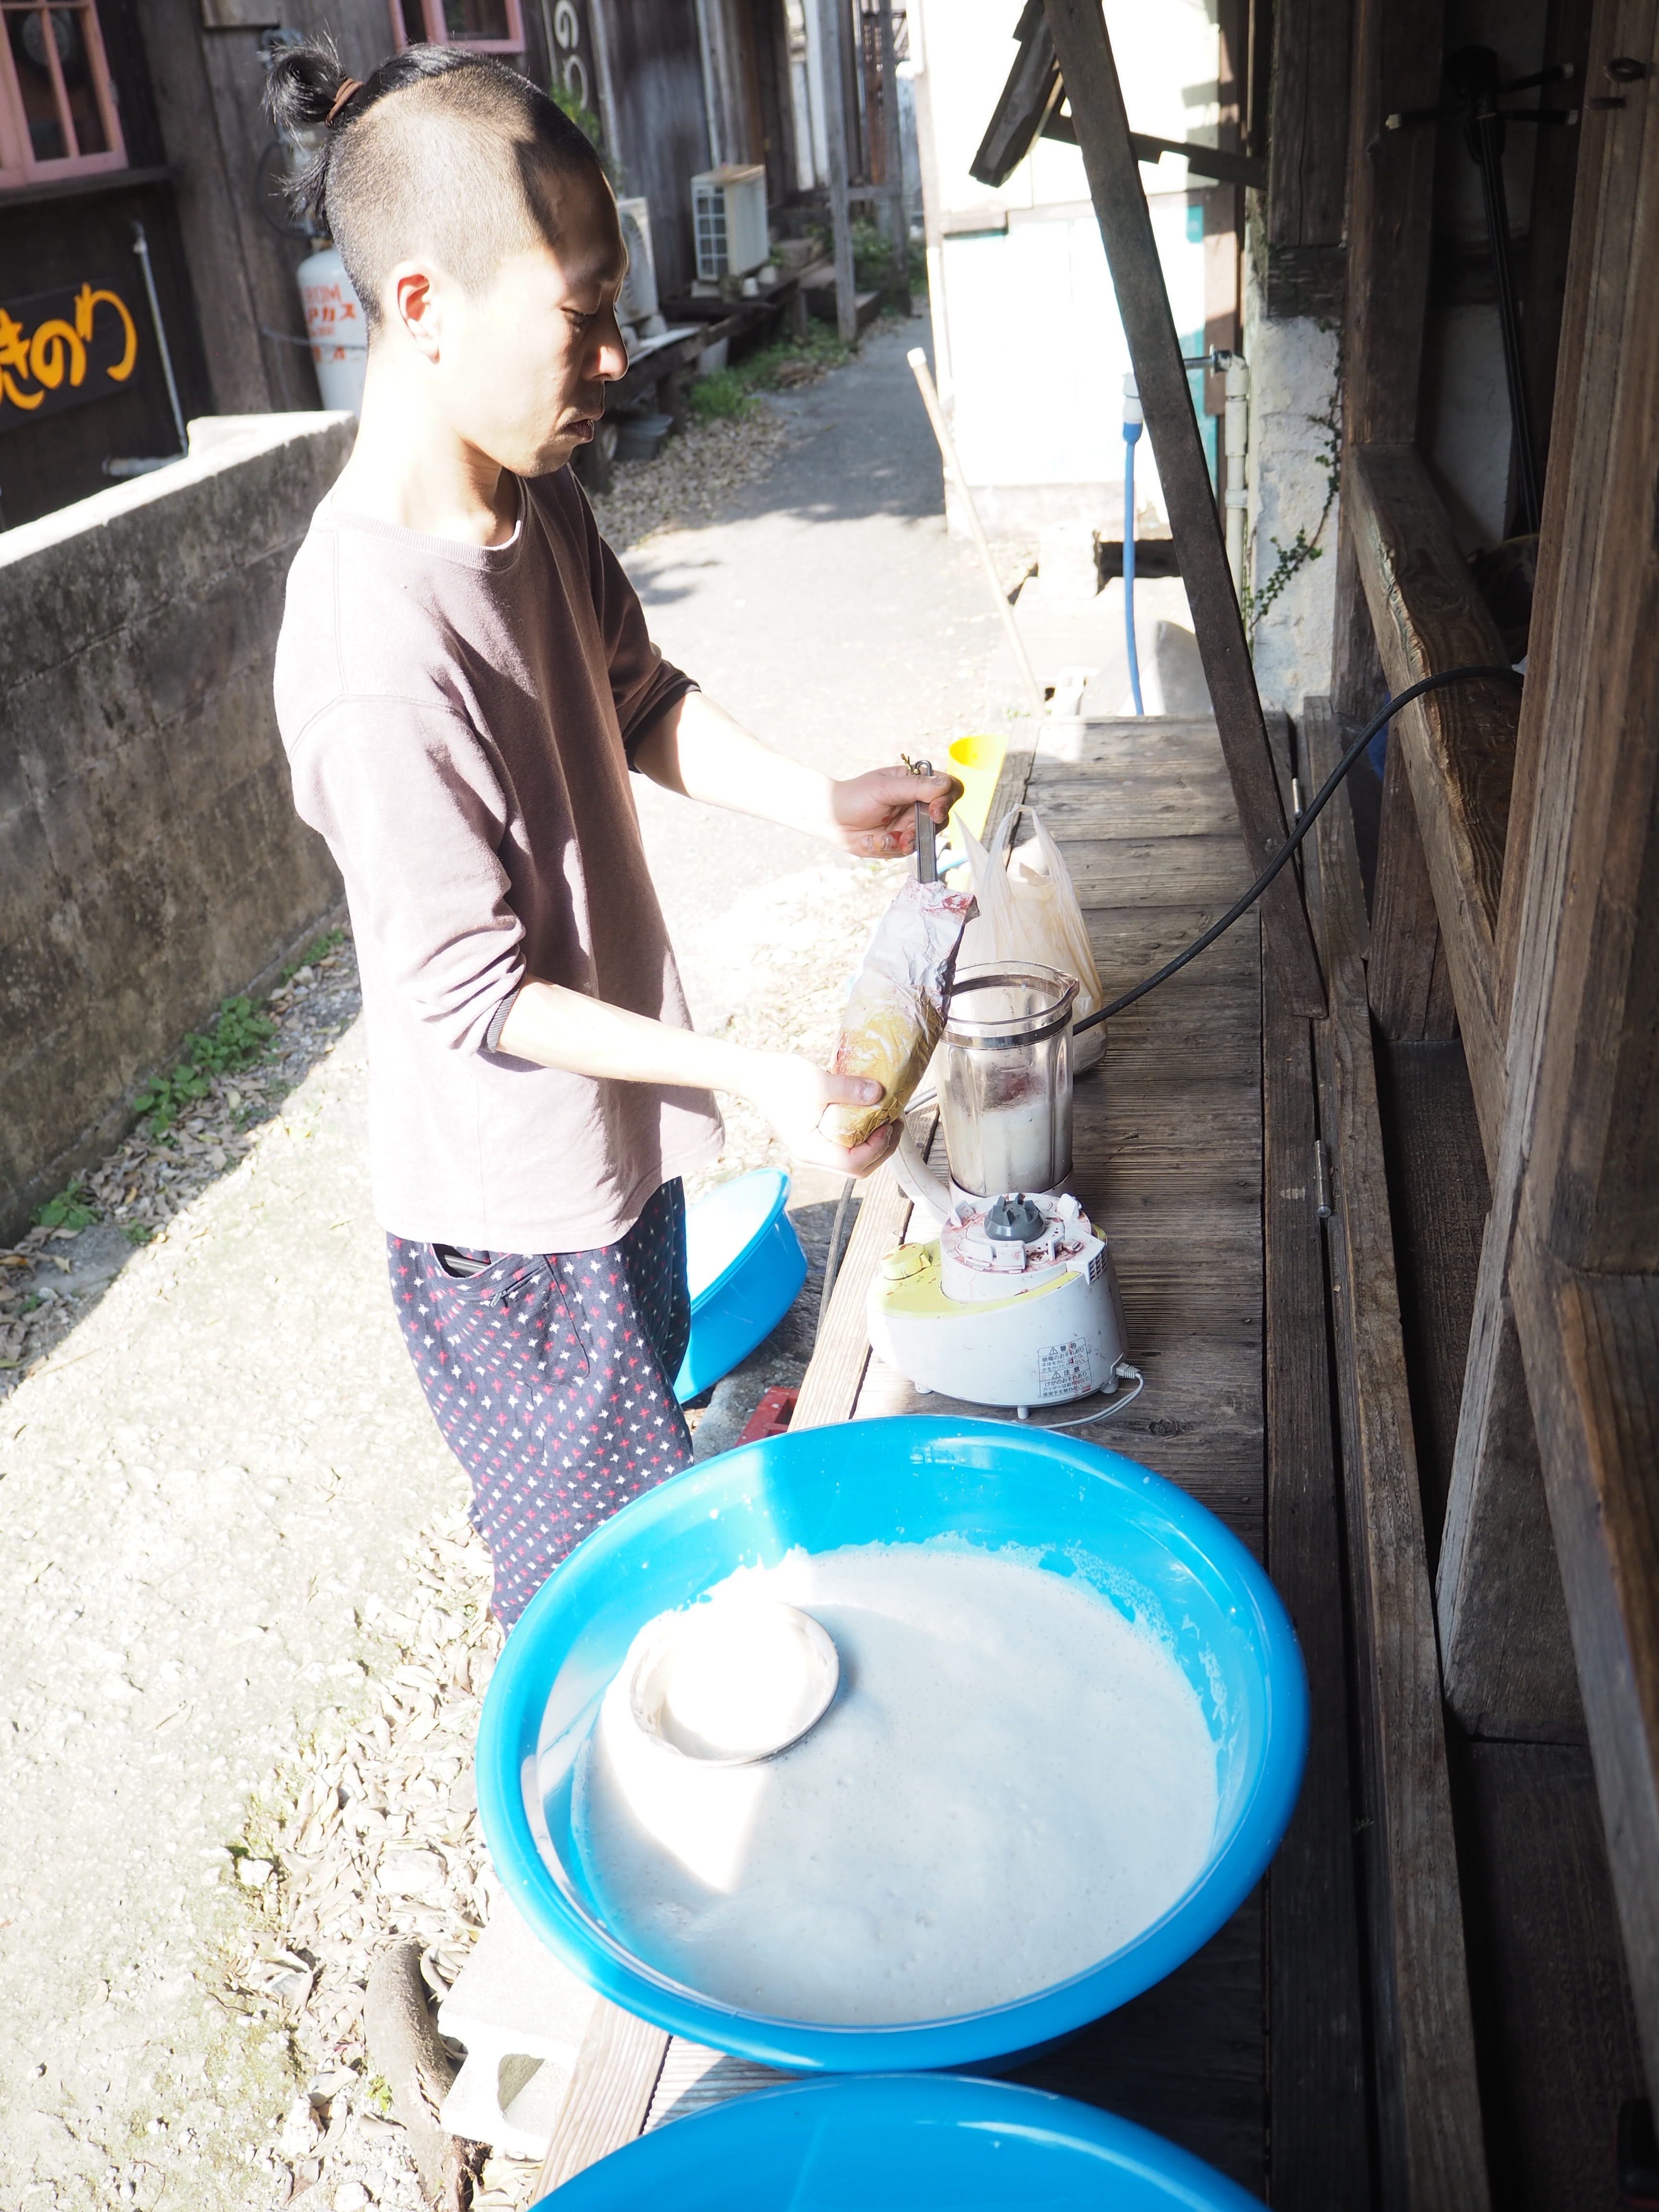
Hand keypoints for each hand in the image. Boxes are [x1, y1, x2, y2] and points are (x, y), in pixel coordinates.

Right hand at [739, 1054, 899, 1175]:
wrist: (756, 1075)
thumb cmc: (781, 1080)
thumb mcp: (818, 1082)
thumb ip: (850, 1089)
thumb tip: (880, 1093)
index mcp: (811, 1150)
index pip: (853, 1163)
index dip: (877, 1147)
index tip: (889, 1124)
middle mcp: (813, 1156)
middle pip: (857, 1167)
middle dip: (882, 1148)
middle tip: (896, 1123)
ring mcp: (814, 1148)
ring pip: (853, 1159)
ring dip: (874, 1142)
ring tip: (887, 1119)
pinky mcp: (816, 1138)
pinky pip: (846, 1145)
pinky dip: (862, 1135)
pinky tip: (870, 1116)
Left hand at [824, 765, 962, 858]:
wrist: (832, 819)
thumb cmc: (855, 796)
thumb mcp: (884, 788)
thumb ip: (915, 787)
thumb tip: (945, 785)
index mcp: (917, 783)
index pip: (948, 788)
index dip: (947, 801)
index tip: (934, 812)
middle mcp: (917, 804)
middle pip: (941, 818)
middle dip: (922, 830)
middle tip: (904, 835)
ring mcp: (910, 824)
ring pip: (924, 839)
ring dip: (902, 842)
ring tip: (881, 838)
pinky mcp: (900, 842)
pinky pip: (904, 851)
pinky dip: (887, 848)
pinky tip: (871, 841)